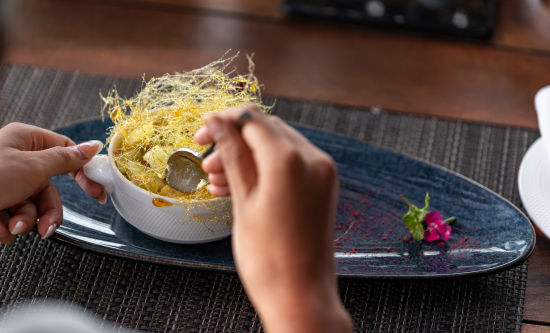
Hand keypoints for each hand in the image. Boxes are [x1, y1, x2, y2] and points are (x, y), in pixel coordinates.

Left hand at [0, 123, 104, 242]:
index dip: (83, 173)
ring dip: (24, 221)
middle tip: (46, 228)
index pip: (66, 152)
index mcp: (26, 141)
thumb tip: (92, 147)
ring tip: (10, 224)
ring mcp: (4, 183)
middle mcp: (16, 161)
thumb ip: (66, 159)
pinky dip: (6, 226)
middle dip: (45, 212)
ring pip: (32, 207)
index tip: (97, 193)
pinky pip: (13, 217)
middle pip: (49, 189)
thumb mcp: (32, 167)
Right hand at [195, 106, 351, 332]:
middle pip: (266, 131)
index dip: (224, 121)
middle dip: (234, 141)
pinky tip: (238, 187)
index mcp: (290, 160)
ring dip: (247, 157)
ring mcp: (321, 173)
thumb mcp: (243, 201)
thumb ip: (232, 156)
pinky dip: (265, 170)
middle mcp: (313, 159)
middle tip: (207, 162)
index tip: (202, 132)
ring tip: (217, 180)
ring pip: (277, 148)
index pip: (252, 119)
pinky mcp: (323, 187)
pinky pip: (290, 165)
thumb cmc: (269, 258)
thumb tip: (217, 123)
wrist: (301, 295)